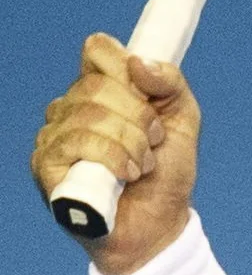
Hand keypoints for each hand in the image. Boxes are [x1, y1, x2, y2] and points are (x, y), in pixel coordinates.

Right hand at [31, 33, 200, 274]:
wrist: (159, 224)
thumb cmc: (166, 172)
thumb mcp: (183, 119)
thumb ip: (169, 83)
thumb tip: (137, 62)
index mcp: (102, 90)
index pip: (97, 50)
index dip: (123, 65)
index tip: (149, 94)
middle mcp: (71, 108)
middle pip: (97, 83)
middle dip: (140, 117)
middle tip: (154, 143)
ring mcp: (54, 136)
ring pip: (90, 114)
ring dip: (132, 143)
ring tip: (143, 166)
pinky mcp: (45, 166)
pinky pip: (77, 143)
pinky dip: (114, 158)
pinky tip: (127, 176)